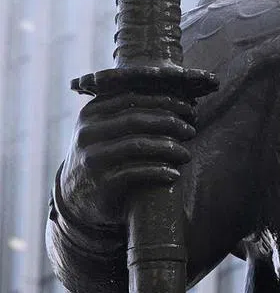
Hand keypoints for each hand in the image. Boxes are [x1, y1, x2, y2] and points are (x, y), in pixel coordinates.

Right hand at [57, 92, 195, 229]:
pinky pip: (136, 172)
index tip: (189, 107)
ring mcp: (92, 157)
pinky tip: (174, 174)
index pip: (133, 98)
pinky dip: (160, 171)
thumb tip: (176, 95)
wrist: (76, 197)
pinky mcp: (100, 182)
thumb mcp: (105, 129)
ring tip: (187, 155)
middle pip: (137, 119)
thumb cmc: (103, 155)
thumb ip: (127, 111)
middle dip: (171, 123)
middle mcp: (87, 132)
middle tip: (191, 130)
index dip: (165, 100)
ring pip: (138, 145)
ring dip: (170, 148)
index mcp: (91, 113)